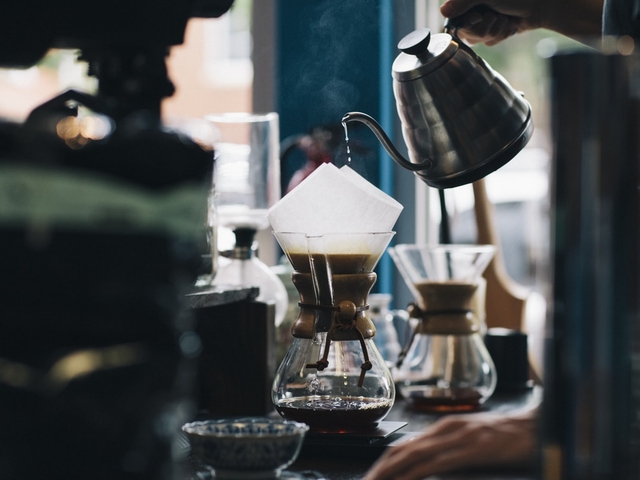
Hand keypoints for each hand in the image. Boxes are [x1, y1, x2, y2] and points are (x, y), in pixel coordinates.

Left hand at [363, 409, 537, 479]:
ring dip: (389, 472)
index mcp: (443, 428)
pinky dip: (414, 473)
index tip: (370, 477)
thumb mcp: (471, 441)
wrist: (537, 425)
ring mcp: (456, 438)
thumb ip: (449, 451)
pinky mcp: (470, 449)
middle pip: (400, 450)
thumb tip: (428, 466)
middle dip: (378, 470)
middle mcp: (444, 429)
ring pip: (412, 456)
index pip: (403, 445)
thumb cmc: (507, 437)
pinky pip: (435, 463)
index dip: (383, 462)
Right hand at [439, 0, 603, 43]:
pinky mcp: (495, 30)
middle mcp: (474, 9)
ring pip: (479, 40)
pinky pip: (490, 42)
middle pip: (466, 34)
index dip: (467, 23)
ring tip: (505, 19)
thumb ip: (462, 3)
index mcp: (469, 1)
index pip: (454, 20)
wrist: (542, 4)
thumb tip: (442, 11)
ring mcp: (485, 21)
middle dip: (484, 28)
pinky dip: (502, 34)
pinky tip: (510, 25)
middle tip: (496, 16)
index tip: (479, 16)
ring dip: (495, 31)